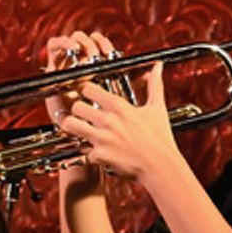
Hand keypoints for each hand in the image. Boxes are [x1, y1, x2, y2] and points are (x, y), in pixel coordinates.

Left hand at [57, 62, 180, 183]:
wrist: (161, 166)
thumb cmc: (160, 138)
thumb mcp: (157, 108)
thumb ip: (154, 85)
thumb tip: (158, 66)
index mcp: (119, 106)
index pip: (88, 88)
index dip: (86, 91)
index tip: (88, 95)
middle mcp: (108, 120)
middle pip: (76, 106)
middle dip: (77, 110)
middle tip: (82, 115)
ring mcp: (102, 138)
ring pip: (70, 125)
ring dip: (73, 128)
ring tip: (79, 130)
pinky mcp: (100, 156)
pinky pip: (84, 151)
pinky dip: (90, 154)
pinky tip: (98, 153)